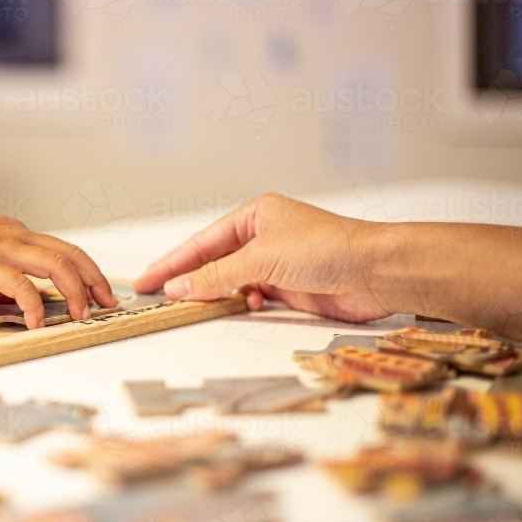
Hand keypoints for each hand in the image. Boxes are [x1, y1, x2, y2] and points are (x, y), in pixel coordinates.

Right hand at [0, 206, 115, 328]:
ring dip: (74, 293)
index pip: (63, 248)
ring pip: (56, 266)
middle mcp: (17, 236)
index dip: (86, 270)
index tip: (98, 290)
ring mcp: (4, 247)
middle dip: (94, 280)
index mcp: (17, 232)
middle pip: (70, 254)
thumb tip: (16, 291)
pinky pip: (21, 286)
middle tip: (106, 304)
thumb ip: (1, 265)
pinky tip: (37, 325)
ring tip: (81, 317)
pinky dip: (35, 306)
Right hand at [133, 194, 391, 321]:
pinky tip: (248, 305)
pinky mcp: (290, 287)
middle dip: (190, 280)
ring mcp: (276, 263)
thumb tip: (179, 287)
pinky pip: (253, 296)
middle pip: (214, 261)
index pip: (201, 242)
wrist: (375, 272)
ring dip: (219, 294)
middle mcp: (263, 237)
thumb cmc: (326, 249)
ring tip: (197, 305)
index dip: (172, 263)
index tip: (146, 281)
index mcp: (255, 215)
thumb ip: (216, 275)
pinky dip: (245, 303)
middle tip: (159, 298)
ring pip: (232, 281)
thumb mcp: (261, 259)